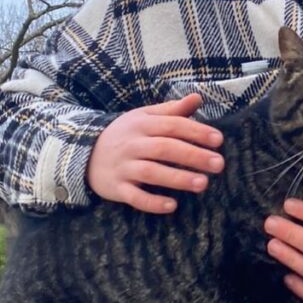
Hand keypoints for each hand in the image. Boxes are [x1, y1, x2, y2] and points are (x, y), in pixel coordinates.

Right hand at [87, 93, 224, 213]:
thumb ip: (172, 109)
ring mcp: (123, 167)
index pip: (172, 125)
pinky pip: (134, 197)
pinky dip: (152, 202)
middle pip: (165, 148)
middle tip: (219, 164)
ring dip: (178, 178)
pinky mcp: (116, 188)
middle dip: (193, 156)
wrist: (84, 153)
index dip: (196, 132)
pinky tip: (172, 206)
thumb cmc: (125, 134)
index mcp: (142, 124)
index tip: (219, 140)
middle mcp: (133, 144)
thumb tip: (198, 97)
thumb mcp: (144, 116)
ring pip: (151, 172)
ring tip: (203, 183)